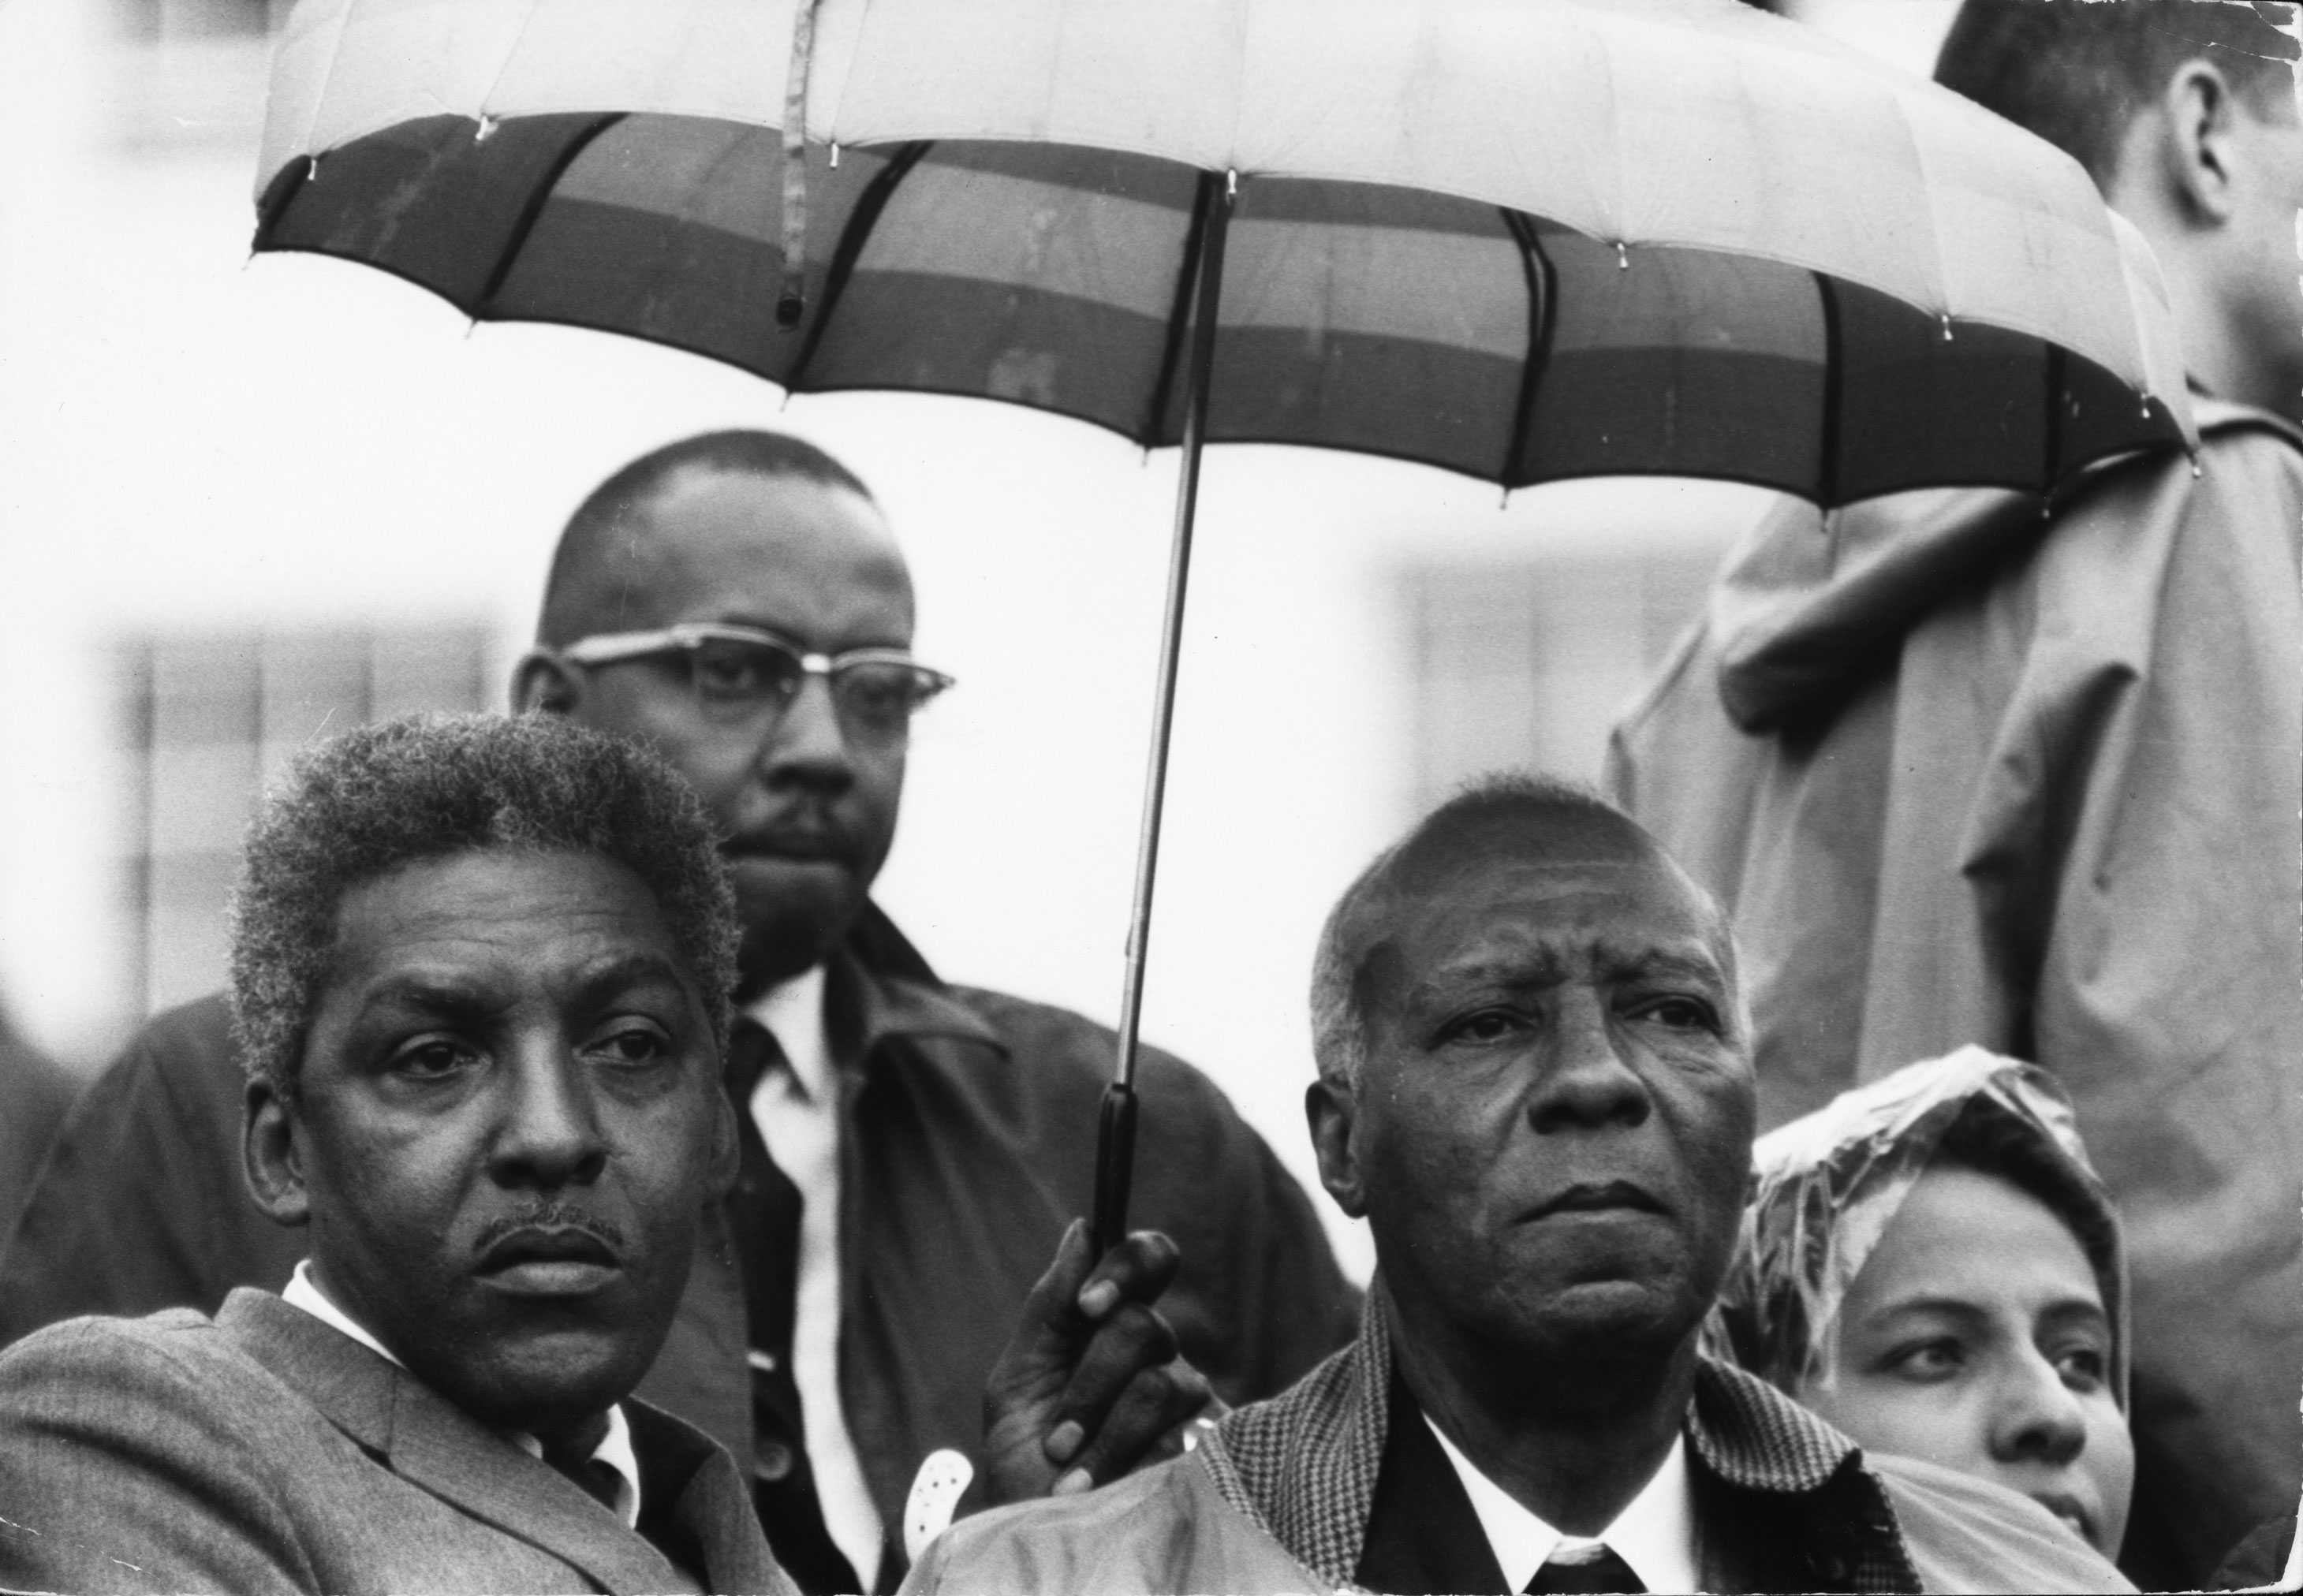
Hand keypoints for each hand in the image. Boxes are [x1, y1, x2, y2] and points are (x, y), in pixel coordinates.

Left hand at [979, 1219, 1219, 1504]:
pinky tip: (1097, 1492)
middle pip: (1144, 1326)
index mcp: (1114, 1327)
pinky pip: (1182, 1434)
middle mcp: (1160, 1357)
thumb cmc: (1025, 1465)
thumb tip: (1083, 1229)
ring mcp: (1189, 1407)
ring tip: (1067, 1480)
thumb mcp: (1016, 1385)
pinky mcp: (1209, 1452)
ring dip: (1100, 1433)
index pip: (1148, 1260)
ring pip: (1161, 1383)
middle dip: (1090, 1381)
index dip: (1127, 1265)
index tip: (1088, 1304)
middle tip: (1055, 1438)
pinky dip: (1124, 1463)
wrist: (1038, 1539)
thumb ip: (1049, 1309)